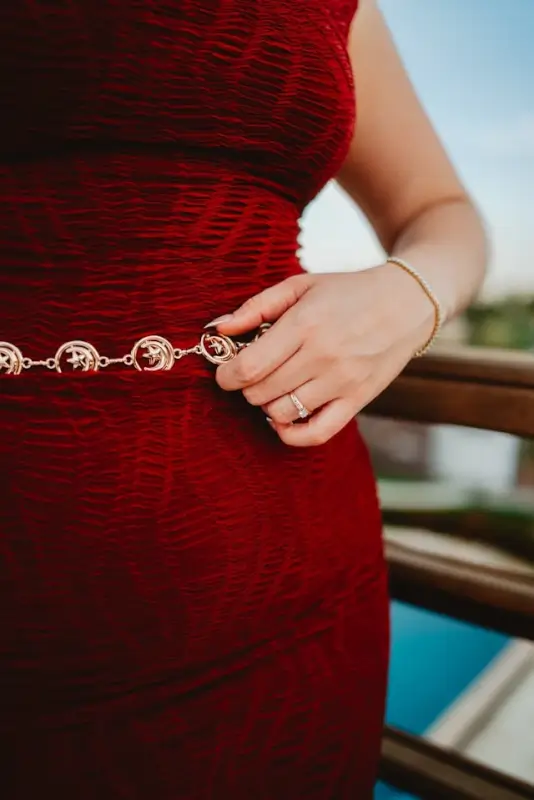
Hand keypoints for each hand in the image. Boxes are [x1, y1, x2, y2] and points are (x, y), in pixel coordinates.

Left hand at [213, 265, 434, 446]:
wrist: (406, 302)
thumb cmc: (347, 291)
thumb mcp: (300, 285)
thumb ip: (255, 307)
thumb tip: (217, 330)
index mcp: (305, 324)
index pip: (250, 367)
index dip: (227, 376)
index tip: (225, 373)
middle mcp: (324, 356)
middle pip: (261, 392)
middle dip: (245, 387)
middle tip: (252, 374)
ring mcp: (343, 381)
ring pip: (283, 413)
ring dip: (266, 405)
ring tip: (272, 388)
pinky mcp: (358, 400)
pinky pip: (317, 434)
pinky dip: (291, 434)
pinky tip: (283, 419)